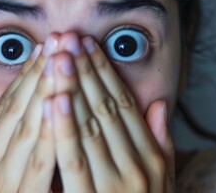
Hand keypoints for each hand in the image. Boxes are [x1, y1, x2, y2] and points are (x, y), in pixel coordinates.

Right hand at [0, 37, 58, 192]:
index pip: (6, 103)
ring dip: (47, 89)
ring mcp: (4, 177)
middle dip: (41, 71)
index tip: (44, 47)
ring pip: (29, 125)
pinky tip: (60, 103)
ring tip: (63, 59)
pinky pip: (40, 157)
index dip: (26, 74)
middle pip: (19, 107)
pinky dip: (50, 129)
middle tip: (59, 40)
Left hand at [45, 33, 175, 191]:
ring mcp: (113, 184)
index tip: (89, 44)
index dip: (106, 72)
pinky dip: (63, 127)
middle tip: (70, 38)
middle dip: (86, 70)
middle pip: (106, 108)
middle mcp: (135, 165)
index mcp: (152, 157)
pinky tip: (52, 100)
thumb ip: (163, 144)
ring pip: (89, 127)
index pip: (125, 104)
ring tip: (59, 56)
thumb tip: (160, 105)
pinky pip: (73, 159)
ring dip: (72, 88)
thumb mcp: (163, 179)